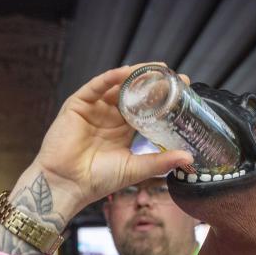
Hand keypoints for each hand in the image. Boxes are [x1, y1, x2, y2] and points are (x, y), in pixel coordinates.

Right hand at [31, 63, 194, 213]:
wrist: (67, 185)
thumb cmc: (96, 181)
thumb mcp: (135, 169)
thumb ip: (160, 162)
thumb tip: (189, 158)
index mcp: (122, 131)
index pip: (146, 109)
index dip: (163, 99)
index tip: (184, 91)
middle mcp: (108, 118)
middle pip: (133, 94)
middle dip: (153, 83)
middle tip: (175, 76)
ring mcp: (93, 110)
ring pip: (116, 86)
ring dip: (135, 75)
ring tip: (156, 68)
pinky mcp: (77, 106)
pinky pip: (95, 87)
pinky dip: (110, 78)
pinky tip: (126, 72)